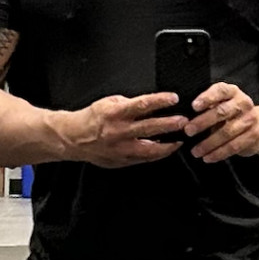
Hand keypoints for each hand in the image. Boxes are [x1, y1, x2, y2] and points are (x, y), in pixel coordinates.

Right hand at [57, 92, 186, 168]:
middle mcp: (119, 132)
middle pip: (150, 128)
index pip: (143, 105)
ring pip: (150, 149)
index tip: (174, 99)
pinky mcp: (122, 161)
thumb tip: (150, 104)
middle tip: (184, 122)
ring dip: (168, 145)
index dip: (160, 101)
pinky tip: (165, 149)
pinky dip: (156, 154)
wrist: (74, 138)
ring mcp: (121, 149)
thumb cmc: (92, 119)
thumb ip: (128, 104)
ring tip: (180, 140)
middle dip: (170, 124)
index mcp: (115, 113)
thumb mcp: (108, 103)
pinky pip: (144, 159)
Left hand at [187, 82, 258, 162]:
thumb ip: (207, 107)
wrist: (258, 126)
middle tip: (188, 131)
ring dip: (208, 143)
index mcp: (232, 91)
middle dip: (202, 122)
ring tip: (195, 151)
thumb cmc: (230, 115)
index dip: (207, 97)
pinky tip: (207, 158)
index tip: (193, 106)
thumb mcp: (221, 105)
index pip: (220, 91)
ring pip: (227, 132)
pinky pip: (233, 146)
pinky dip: (218, 154)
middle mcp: (243, 103)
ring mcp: (250, 119)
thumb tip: (183, 119)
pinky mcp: (253, 136)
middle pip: (222, 112)